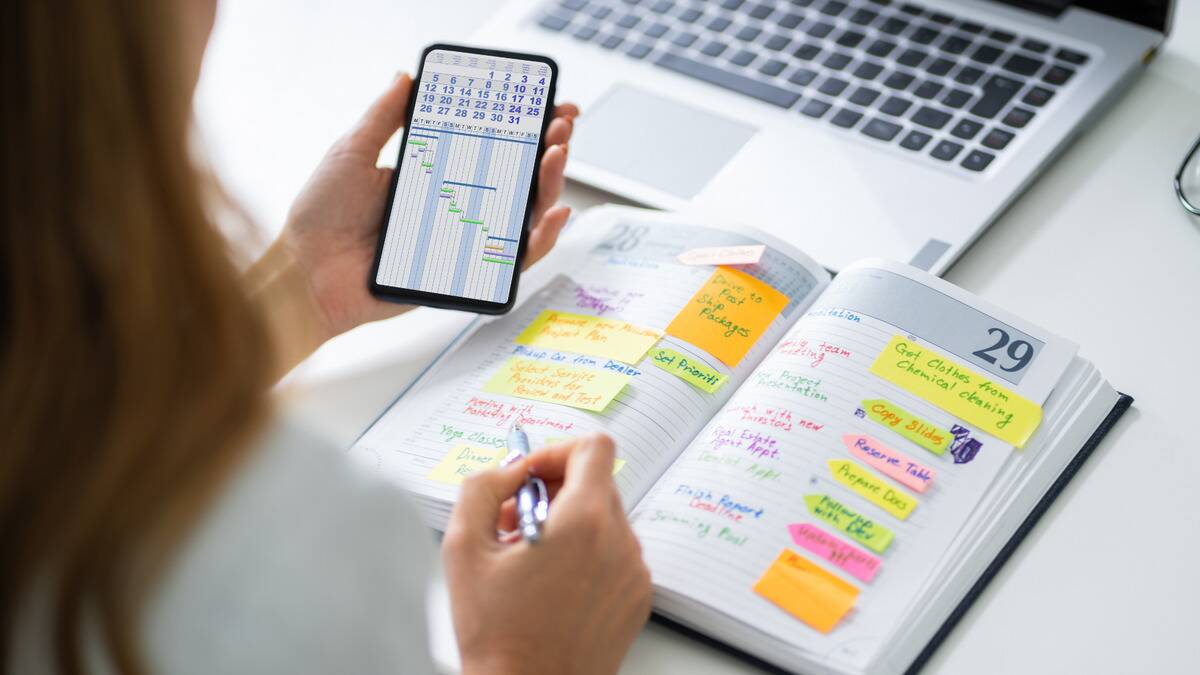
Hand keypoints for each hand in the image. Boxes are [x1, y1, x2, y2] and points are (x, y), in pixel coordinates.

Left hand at [280, 73, 577, 338]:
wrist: (306, 274)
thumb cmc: (320, 219)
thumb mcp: (352, 152)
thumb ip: (383, 116)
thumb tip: (404, 77)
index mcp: (432, 176)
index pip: (490, 148)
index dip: (524, 129)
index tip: (546, 107)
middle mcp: (453, 208)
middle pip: (517, 179)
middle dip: (548, 150)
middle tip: (561, 126)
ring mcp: (462, 241)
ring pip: (523, 216)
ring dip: (550, 184)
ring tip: (557, 156)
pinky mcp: (464, 275)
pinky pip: (513, 261)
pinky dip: (541, 240)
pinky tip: (554, 214)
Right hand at [443, 434, 651, 674]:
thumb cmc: (498, 635)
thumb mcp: (464, 549)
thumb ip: (482, 489)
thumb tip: (508, 469)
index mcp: (584, 523)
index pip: (593, 448)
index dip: (556, 452)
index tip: (529, 476)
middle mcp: (620, 543)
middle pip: (597, 482)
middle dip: (554, 490)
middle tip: (515, 521)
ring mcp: (634, 572)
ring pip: (606, 518)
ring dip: (569, 523)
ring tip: (530, 558)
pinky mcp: (637, 597)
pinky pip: (616, 552)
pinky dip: (587, 554)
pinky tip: (551, 583)